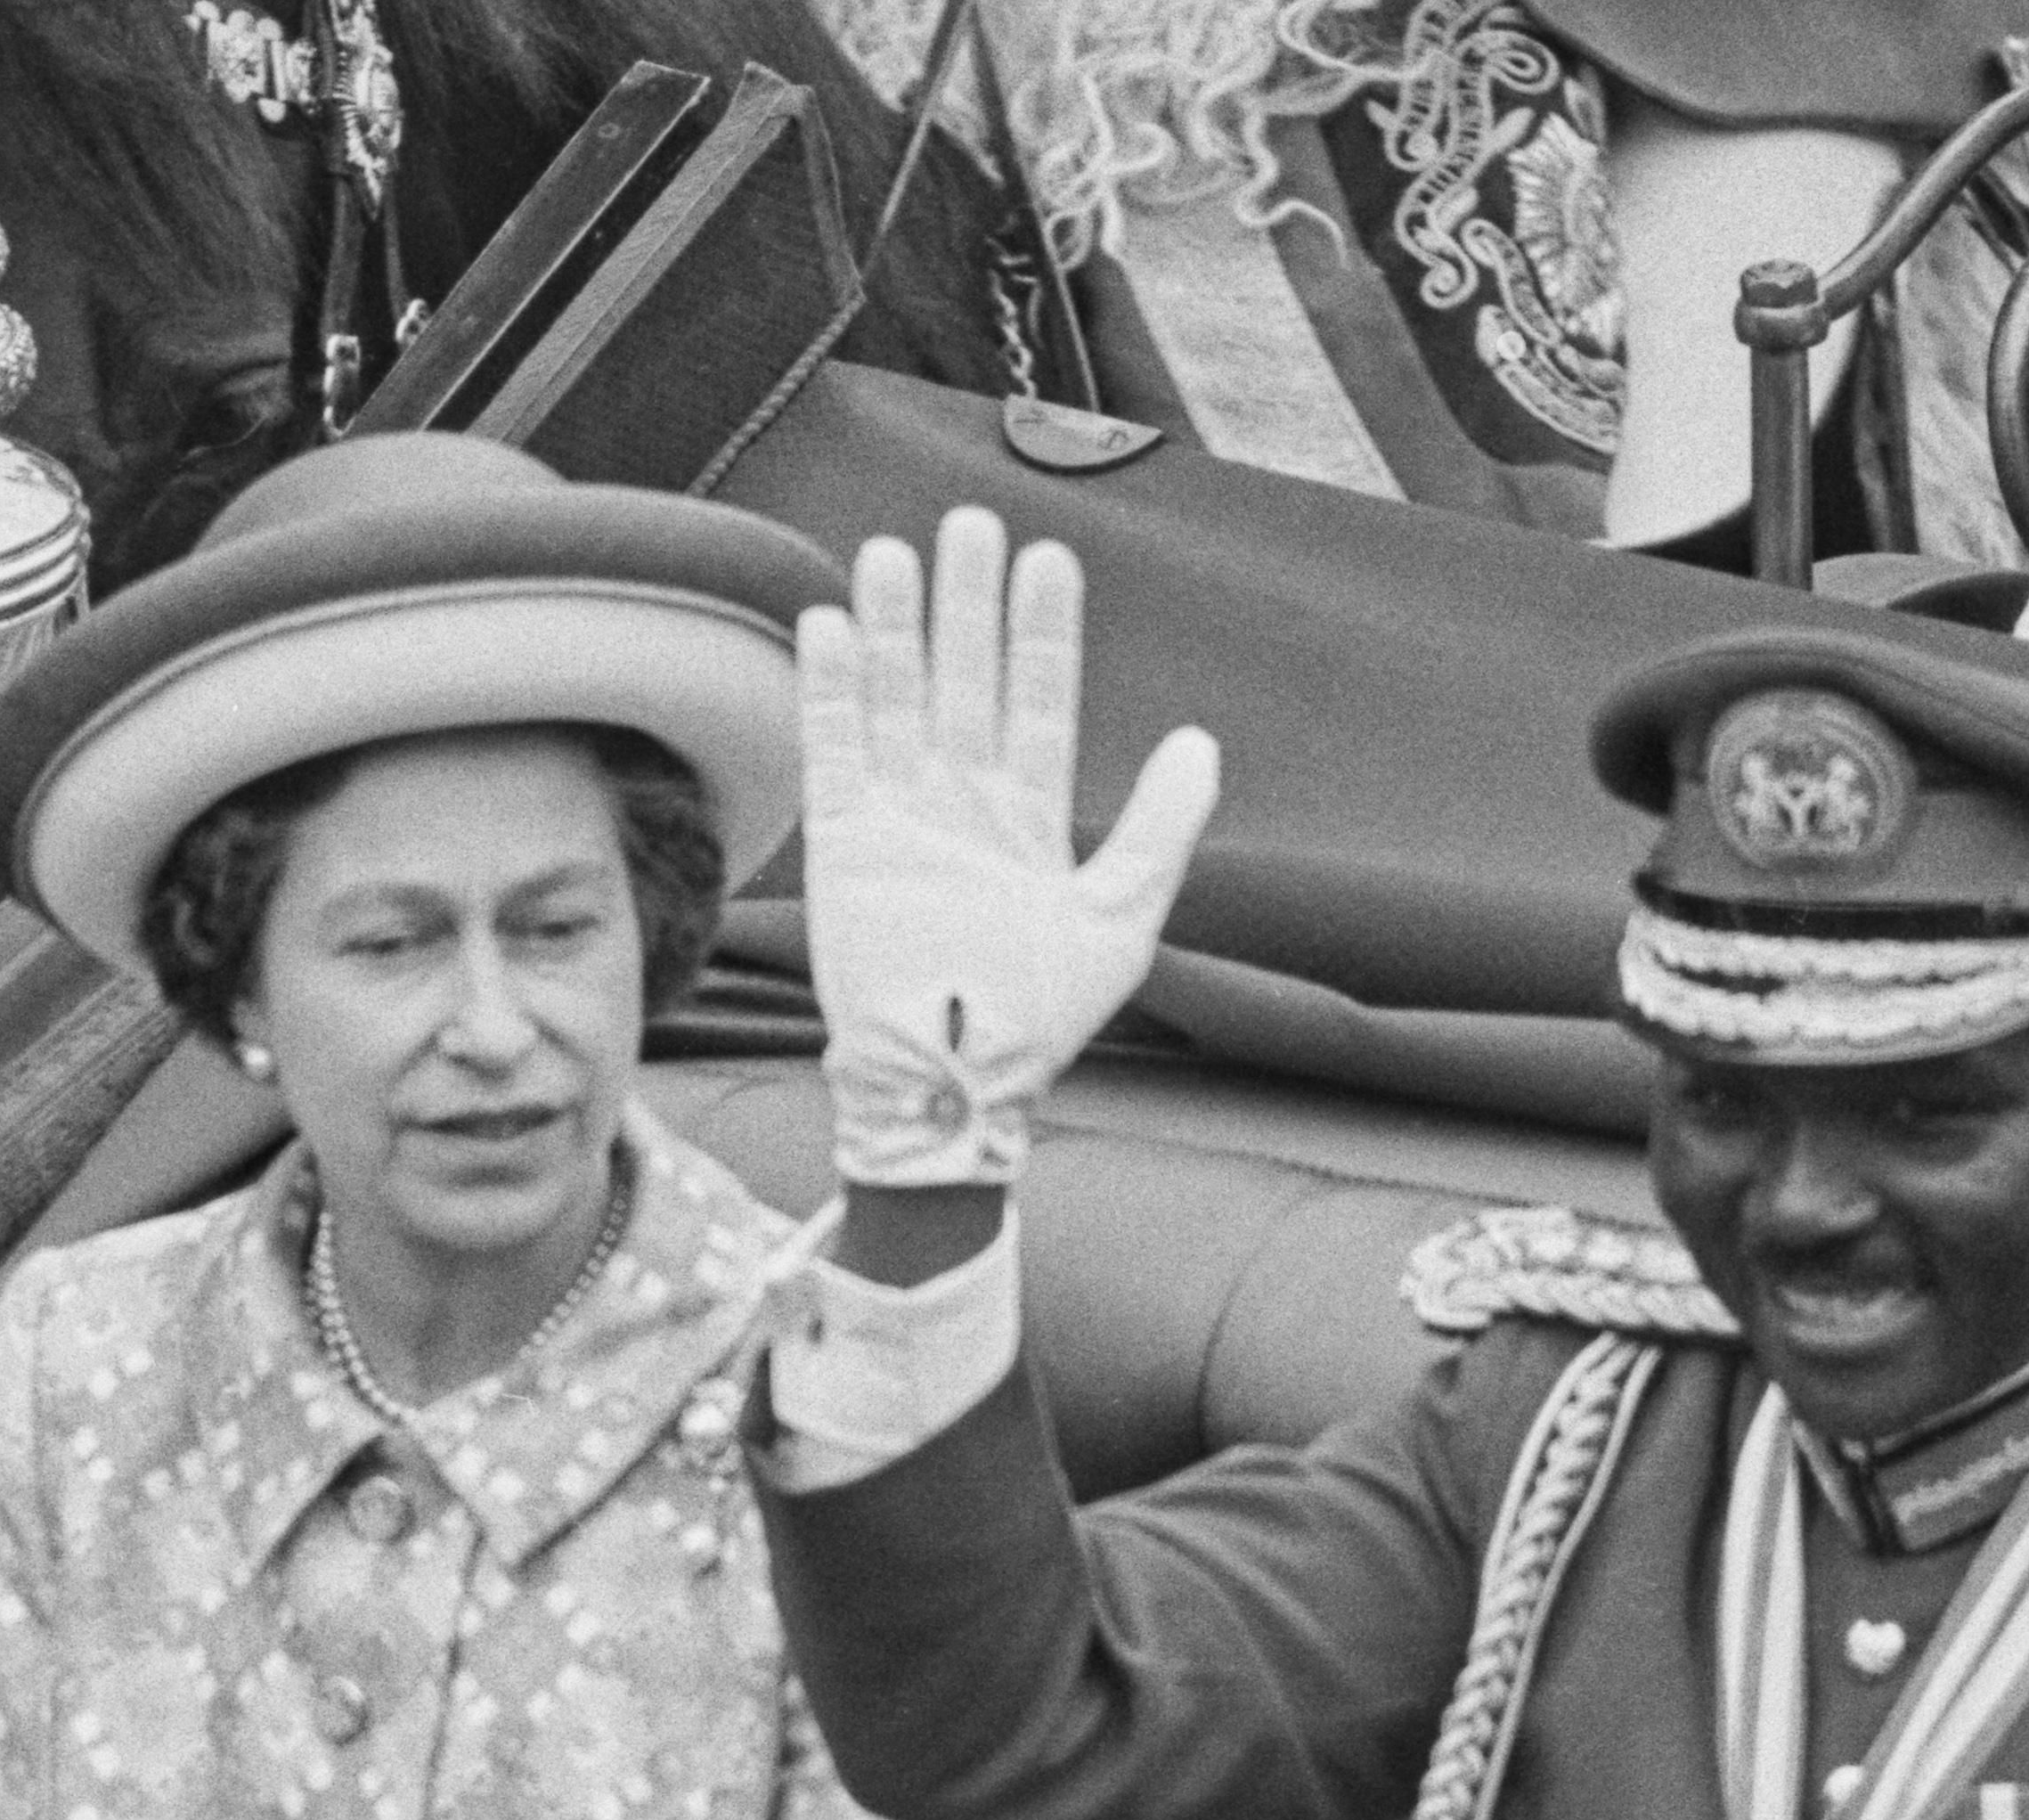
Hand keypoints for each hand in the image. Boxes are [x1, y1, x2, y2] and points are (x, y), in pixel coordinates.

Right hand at [798, 505, 1222, 1187]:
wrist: (953, 1087)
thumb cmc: (1041, 1021)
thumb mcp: (1121, 924)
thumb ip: (1157, 832)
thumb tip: (1199, 744)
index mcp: (1030, 820)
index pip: (1039, 703)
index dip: (1043, 632)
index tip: (1049, 557)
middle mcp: (963, 806)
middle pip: (965, 682)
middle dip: (967, 605)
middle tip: (969, 522)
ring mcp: (901, 821)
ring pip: (897, 701)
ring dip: (894, 628)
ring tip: (892, 553)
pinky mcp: (844, 847)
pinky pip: (835, 753)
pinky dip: (831, 692)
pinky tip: (829, 625)